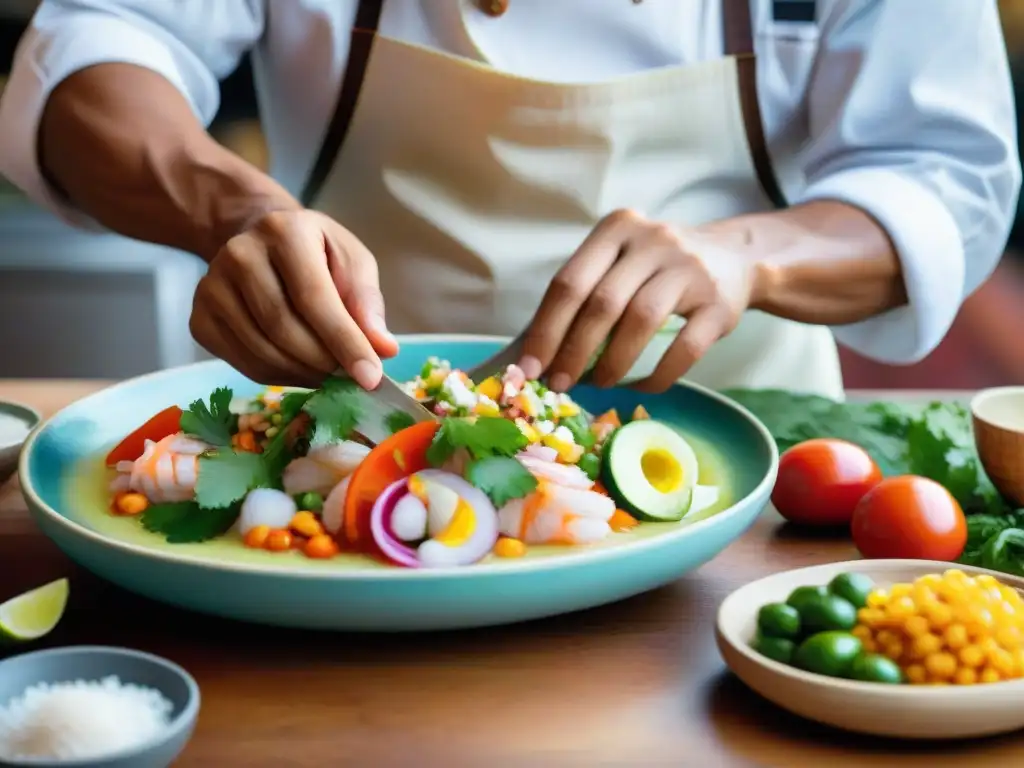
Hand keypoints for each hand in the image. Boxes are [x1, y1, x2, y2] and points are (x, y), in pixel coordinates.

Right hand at [190, 210, 398, 388]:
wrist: (258, 241)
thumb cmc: (315, 252)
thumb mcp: (350, 260)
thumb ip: (367, 301)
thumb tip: (383, 348)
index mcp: (283, 231)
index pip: (314, 298)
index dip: (344, 342)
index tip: (371, 377)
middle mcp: (239, 254)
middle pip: (284, 328)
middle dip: (324, 363)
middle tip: (351, 378)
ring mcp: (211, 287)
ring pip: (262, 351)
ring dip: (304, 374)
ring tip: (329, 374)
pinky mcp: (199, 318)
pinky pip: (243, 363)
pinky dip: (278, 377)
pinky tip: (300, 369)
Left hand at [518, 209, 758, 392]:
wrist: (733, 258)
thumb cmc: (657, 269)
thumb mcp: (620, 263)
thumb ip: (584, 295)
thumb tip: (539, 354)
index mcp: (617, 228)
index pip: (570, 281)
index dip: (546, 329)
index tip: (530, 368)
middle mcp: (653, 240)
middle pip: (602, 303)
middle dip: (574, 351)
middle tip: (560, 383)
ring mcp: (690, 268)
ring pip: (641, 321)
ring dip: (613, 363)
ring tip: (599, 384)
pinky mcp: (719, 302)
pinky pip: (684, 348)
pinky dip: (656, 375)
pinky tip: (640, 386)